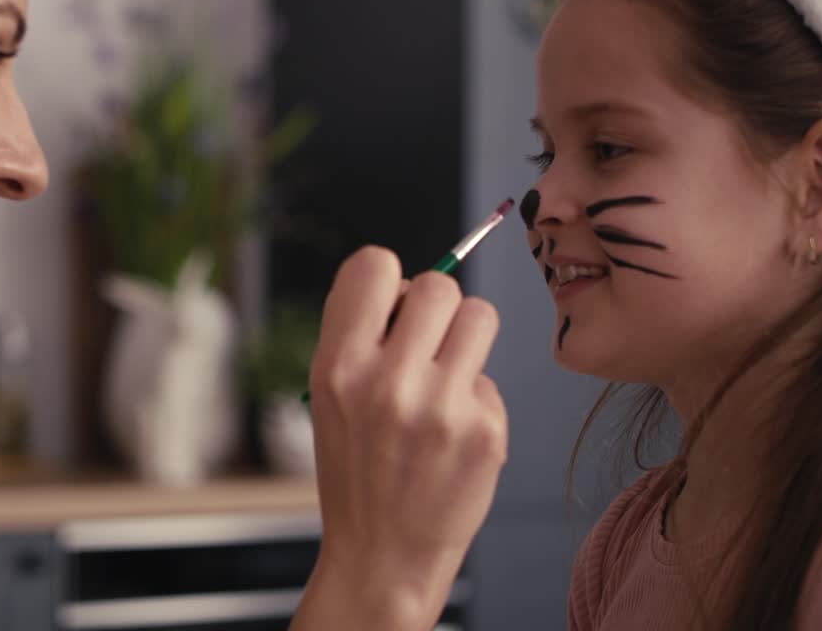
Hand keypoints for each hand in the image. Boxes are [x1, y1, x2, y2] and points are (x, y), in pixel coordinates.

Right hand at [293, 246, 507, 629]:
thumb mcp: (329, 399)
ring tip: (445, 378)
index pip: (374, 265)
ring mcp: (442, 407)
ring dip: (465, 339)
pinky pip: (491, 379)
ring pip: (480, 316)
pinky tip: (453, 436)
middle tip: (424, 347)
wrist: (383, 556)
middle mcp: (388, 381)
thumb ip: (360, 337)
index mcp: (338, 367)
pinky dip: (475, 400)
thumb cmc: (357, 472)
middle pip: (439, 286)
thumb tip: (408, 285)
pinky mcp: (485, 431)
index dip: (389, 279)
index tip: (392, 304)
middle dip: (435, 310)